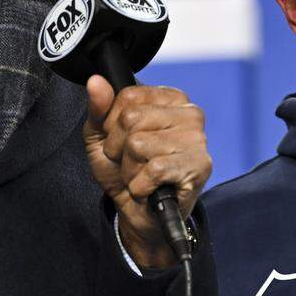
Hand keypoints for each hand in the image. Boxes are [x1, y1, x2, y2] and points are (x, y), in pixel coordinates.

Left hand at [85, 76, 211, 267]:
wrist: (139, 213)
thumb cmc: (126, 170)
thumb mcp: (102, 136)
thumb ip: (99, 108)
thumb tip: (95, 81)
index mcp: (171, 98)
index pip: (127, 97)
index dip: (112, 125)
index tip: (122, 141)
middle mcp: (190, 113)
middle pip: (131, 119)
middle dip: (119, 148)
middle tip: (132, 162)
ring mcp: (198, 140)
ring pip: (139, 145)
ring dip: (130, 170)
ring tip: (142, 176)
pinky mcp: (200, 167)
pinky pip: (153, 169)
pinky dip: (141, 185)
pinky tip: (150, 188)